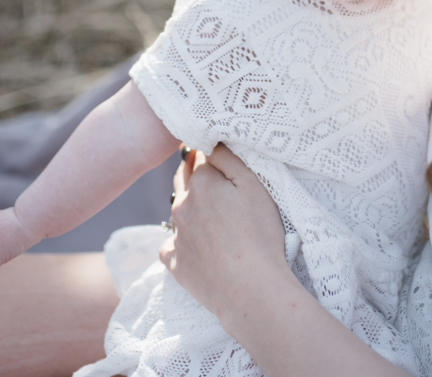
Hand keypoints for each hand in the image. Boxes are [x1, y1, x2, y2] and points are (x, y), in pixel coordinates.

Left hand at [159, 145, 289, 322]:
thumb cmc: (259, 234)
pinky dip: (181, 240)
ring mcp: (176, 235)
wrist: (250, 289)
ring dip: (188, 205)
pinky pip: (171, 244)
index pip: (202, 156)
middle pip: (183, 178)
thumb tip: (211, 142)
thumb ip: (230, 158)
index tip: (219, 154)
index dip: (211, 154)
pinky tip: (194, 244)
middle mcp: (181, 205)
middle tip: (208, 173)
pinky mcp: (175, 262)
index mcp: (201, 183)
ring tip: (208, 211)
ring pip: (177, 210)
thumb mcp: (255, 185)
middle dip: (192, 172)